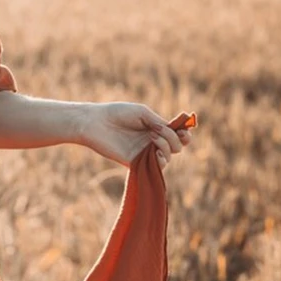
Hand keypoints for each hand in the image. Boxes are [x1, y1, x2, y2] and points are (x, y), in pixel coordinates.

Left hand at [77, 102, 197, 170]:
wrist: (96, 123)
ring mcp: (145, 152)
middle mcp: (152, 142)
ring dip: (167, 146)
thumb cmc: (117, 113)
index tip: (184, 130)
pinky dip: (161, 159)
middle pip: (177, 146)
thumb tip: (173, 130)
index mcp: (155, 128)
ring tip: (153, 137)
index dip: (185, 134)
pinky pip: (156, 167)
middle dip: (174, 138)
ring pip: (169, 156)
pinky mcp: (136, 162)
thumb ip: (159, 122)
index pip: (177, 135)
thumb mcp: (142, 113)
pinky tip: (155, 151)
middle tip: (160, 131)